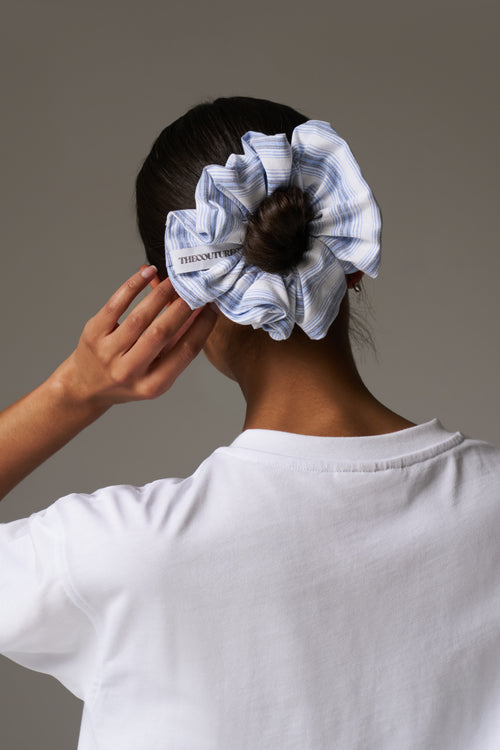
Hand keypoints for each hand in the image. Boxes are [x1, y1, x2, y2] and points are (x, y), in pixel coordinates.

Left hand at [55, 265, 216, 408]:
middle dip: (183, 307)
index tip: (213, 307)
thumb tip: (202, 312)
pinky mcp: (93, 334)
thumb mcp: (157, 372)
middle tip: (197, 288)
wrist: (86, 386)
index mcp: (153, 385)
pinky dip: (133, 285)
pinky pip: (116, 304)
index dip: (202, 326)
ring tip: (175, 280)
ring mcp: (108, 352)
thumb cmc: (127, 377)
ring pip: (140, 318)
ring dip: (161, 294)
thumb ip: (178, 344)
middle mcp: (129, 371)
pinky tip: (147, 273)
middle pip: (162, 333)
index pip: (185, 352)